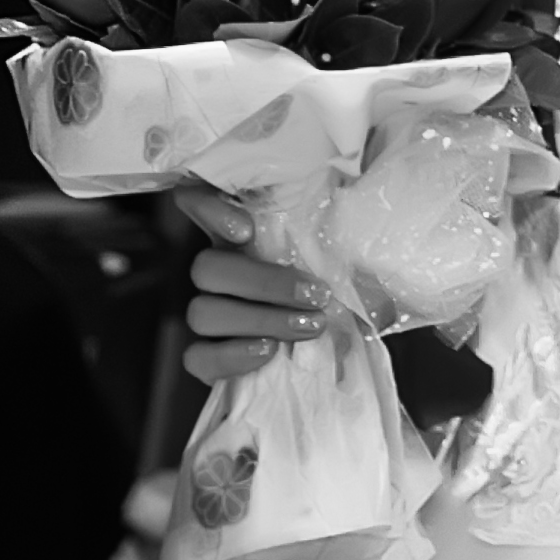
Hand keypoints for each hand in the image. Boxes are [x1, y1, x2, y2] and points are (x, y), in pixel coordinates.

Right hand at [176, 183, 325, 384]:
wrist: (339, 346)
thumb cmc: (339, 287)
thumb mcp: (344, 254)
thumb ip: (342, 230)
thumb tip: (363, 208)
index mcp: (241, 236)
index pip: (197, 202)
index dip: (208, 210)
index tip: (246, 230)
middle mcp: (218, 270)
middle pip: (206, 268)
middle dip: (264, 283)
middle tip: (317, 295)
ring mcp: (207, 313)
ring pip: (202, 313)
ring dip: (260, 320)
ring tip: (311, 326)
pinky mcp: (205, 357)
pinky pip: (198, 358)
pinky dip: (233, 356)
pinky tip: (270, 350)